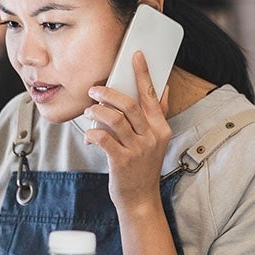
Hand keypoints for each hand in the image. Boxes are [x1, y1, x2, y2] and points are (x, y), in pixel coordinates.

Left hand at [84, 51, 171, 215]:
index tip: (135, 56)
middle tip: (94, 89)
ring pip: (114, 119)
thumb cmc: (143, 167)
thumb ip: (159, 114)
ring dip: (98, 111)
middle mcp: (151, 137)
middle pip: (130, 105)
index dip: (143, 73)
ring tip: (89, 109)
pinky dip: (93, 133)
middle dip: (109, 92)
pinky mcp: (122, 161)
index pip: (151, 95)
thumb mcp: (156, 141)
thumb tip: (165, 88)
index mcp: (160, 128)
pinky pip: (103, 139)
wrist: (140, 198)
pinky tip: (90, 135)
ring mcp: (137, 150)